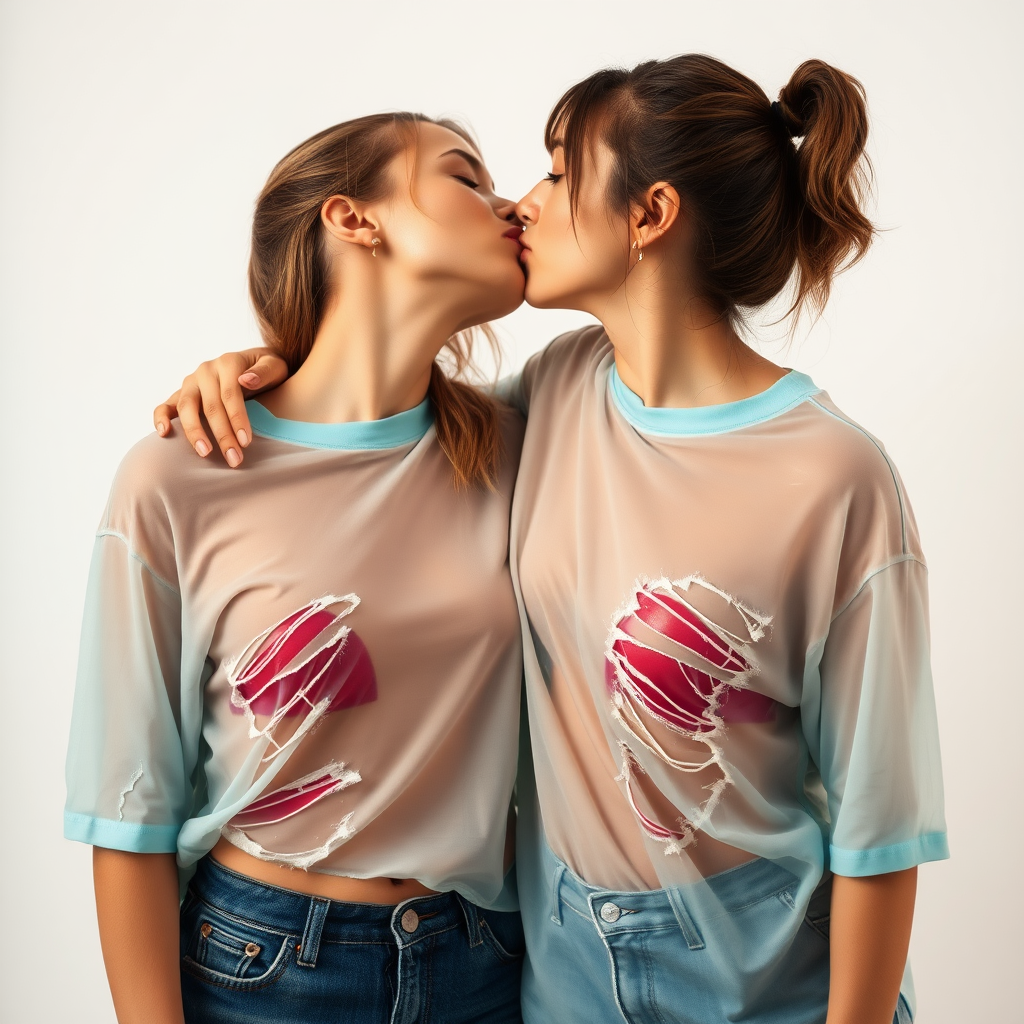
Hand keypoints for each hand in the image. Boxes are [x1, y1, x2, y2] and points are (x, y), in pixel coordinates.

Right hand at [153, 348, 288, 466]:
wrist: (257, 364)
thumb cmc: (268, 369)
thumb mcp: (275, 365)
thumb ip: (263, 372)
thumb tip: (246, 380)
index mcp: (228, 363)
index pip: (230, 394)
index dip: (237, 418)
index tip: (246, 442)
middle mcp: (206, 371)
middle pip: (210, 405)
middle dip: (222, 435)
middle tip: (234, 459)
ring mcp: (192, 382)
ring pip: (186, 407)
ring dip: (194, 432)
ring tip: (205, 453)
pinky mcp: (182, 393)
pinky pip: (166, 405)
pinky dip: (161, 417)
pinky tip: (164, 434)